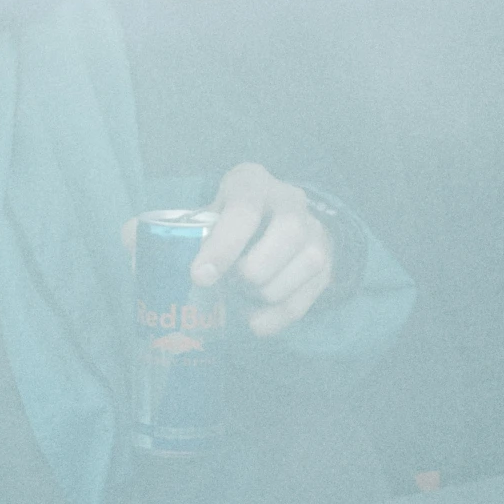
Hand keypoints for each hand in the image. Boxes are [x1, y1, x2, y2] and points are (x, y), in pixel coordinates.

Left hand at [190, 163, 333, 334]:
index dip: (223, 246)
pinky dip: (278, 317)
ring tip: (245, 293)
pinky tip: (256, 320)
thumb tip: (177, 269)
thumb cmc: (229, 219)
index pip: (245, 210)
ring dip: (267, 292)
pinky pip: (308, 296)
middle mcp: (291, 200)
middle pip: (290, 232)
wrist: (274, 217)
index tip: (200, 277)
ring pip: (307, 264)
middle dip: (254, 269)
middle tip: (232, 282)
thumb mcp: (211, 215)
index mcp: (253, 183)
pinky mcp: (326, 261)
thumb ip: (197, 236)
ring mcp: (315, 229)